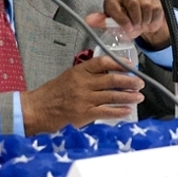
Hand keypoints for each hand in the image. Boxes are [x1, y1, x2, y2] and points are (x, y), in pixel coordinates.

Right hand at [20, 55, 143, 133]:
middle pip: (112, 79)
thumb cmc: (52, 94)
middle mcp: (82, 83)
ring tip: (139, 96)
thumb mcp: (69, 77)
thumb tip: (109, 75)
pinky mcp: (84, 114)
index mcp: (78, 71)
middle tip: (140, 83)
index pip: (103, 63)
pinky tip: (127, 111)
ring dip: (128, 96)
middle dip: (130, 81)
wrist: (37, 109)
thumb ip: (87, 75)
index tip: (131, 66)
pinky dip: (119, 111)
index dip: (120, 64)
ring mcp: (84, 99)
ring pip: (112, 96)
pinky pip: (106, 111)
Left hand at [84, 0, 169, 49]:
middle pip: (133, 3)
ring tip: (143, 25)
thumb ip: (102, 23)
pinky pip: (156, 7)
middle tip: (137, 28)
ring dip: (146, 20)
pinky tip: (150, 22)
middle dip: (136, 20)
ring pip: (146, 5)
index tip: (128, 28)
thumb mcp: (114, 26)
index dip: (122, 19)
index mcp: (112, 1)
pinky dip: (154, 19)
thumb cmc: (126, 23)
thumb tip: (88, 21)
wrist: (143, 21)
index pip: (114, 6)